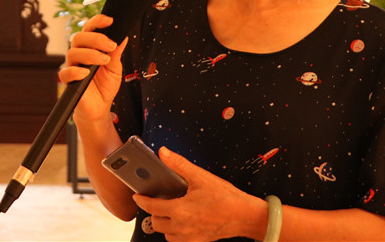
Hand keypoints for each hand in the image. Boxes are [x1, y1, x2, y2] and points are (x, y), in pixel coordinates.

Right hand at [58, 14, 127, 122]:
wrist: (100, 107)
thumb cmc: (105, 86)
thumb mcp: (115, 68)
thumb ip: (116, 53)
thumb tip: (123, 37)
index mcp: (90, 47)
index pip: (89, 29)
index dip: (97, 21)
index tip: (110, 21)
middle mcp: (79, 54)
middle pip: (79, 37)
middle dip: (96, 39)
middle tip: (110, 46)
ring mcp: (72, 66)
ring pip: (73, 52)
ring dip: (90, 54)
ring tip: (104, 61)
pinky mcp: (68, 81)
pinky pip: (65, 72)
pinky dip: (76, 71)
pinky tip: (87, 73)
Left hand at [133, 147, 264, 241]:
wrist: (246, 216)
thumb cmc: (226, 198)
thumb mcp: (200, 177)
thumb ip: (179, 164)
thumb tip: (163, 153)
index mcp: (180, 210)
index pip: (152, 207)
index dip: (142, 201)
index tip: (137, 196)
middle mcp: (182, 227)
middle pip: (156, 222)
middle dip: (153, 212)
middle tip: (156, 201)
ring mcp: (190, 237)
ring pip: (166, 234)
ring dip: (164, 223)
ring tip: (168, 211)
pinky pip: (178, 241)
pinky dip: (175, 233)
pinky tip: (181, 222)